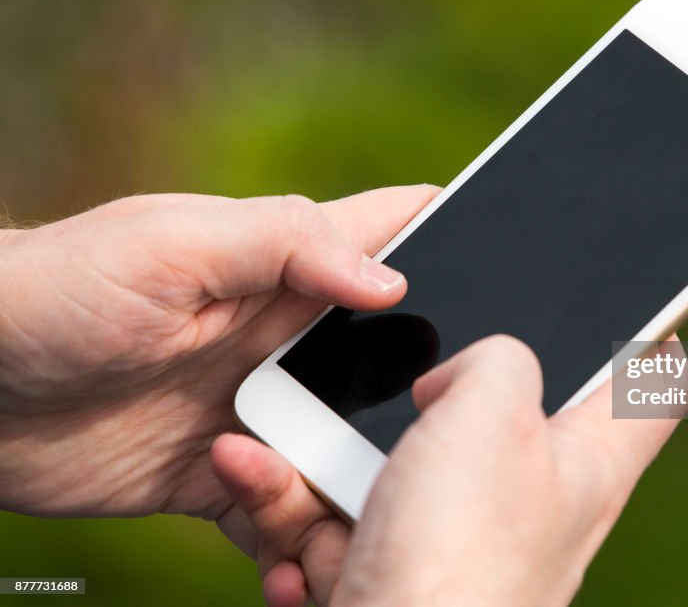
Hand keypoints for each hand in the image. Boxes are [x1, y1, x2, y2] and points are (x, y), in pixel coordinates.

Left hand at [0, 186, 437, 530]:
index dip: (464, 231)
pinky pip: (287, 511)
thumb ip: (282, 246)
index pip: (400, 228)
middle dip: (434, 393)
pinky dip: (298, 538)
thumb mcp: (172, 247)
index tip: (526, 266)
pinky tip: (290, 561)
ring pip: (353, 449)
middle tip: (453, 442)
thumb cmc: (59, 291)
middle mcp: (290, 336)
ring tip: (352, 517)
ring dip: (361, 484)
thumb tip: (389, 279)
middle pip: (399, 357)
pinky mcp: (228, 471)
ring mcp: (264, 406)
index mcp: (289, 264)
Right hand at [213, 335, 687, 606]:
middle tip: (407, 383)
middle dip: (429, 395)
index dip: (648, 334)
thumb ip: (496, 358)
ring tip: (272, 458)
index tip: (626, 301)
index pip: (653, 386)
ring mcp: (461, 543)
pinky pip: (348, 524)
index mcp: (589, 462)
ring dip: (323, 463)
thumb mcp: (492, 412)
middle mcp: (535, 504)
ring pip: (397, 469)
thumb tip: (460, 374)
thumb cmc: (460, 559)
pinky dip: (303, 522)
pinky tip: (283, 537)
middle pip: (498, 416)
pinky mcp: (400, 575)